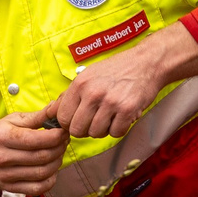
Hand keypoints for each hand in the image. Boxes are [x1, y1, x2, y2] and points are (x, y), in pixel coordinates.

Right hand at [0, 112, 67, 196]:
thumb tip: (56, 108)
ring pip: (43, 172)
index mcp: (2, 137)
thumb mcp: (10, 121)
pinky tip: (51, 169)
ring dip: (57, 162)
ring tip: (59, 152)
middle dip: (60, 147)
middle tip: (64, 140)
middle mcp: (3, 157)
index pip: (36, 139)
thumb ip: (35, 116)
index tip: (63, 130)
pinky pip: (37, 188)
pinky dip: (50, 180)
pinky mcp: (11, 188)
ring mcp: (6, 175)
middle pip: (42, 156)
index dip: (56, 136)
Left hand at [50, 22, 197, 138]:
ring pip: (96, 133)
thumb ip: (70, 95)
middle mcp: (93, 93)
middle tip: (94, 121)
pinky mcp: (127, 110)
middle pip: (77, 130)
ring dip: (103, 129)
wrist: (146, 63)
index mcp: (80, 84)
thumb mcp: (88, 75)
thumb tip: (51, 112)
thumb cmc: (116, 70)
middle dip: (85, 130)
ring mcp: (110, 102)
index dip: (69, 123)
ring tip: (109, 116)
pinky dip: (118, 129)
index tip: (78, 120)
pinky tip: (121, 117)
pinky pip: (115, 133)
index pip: (62, 118)